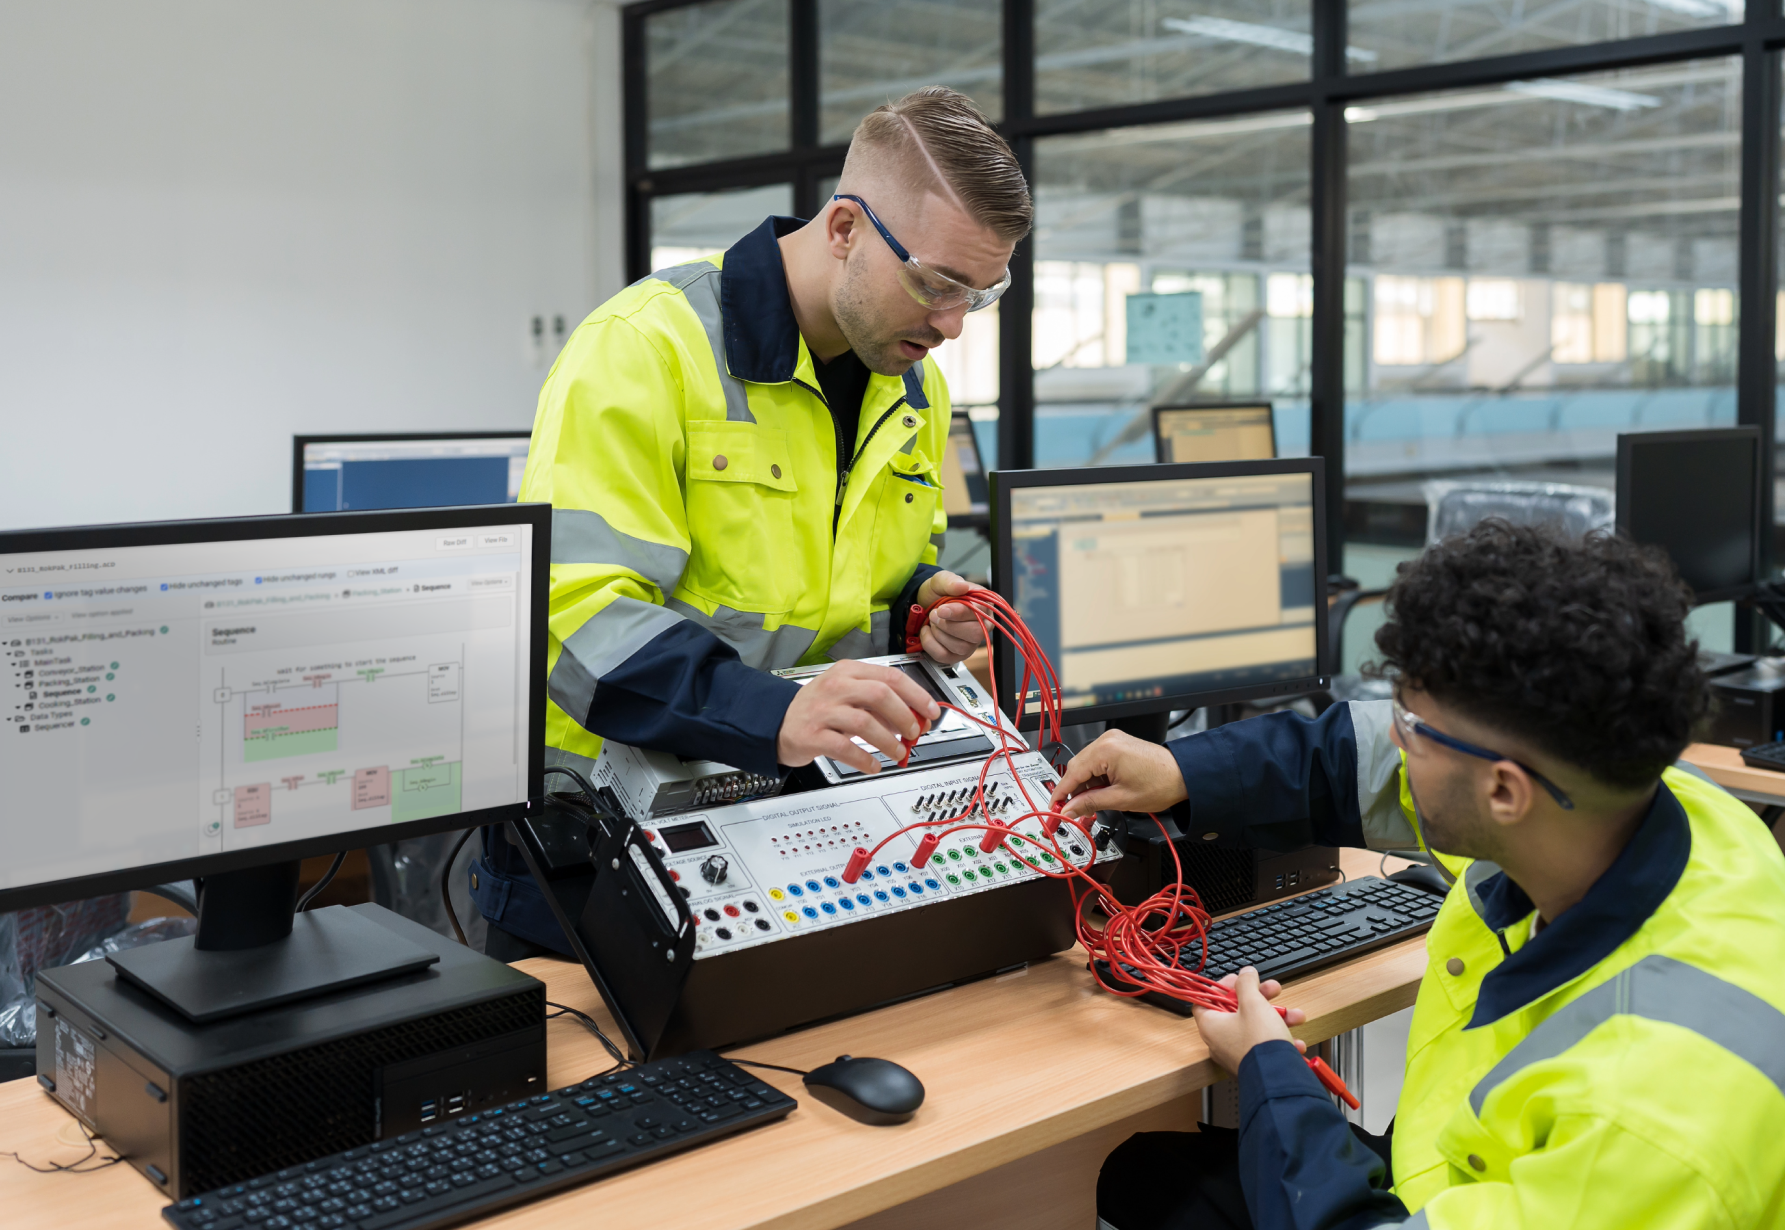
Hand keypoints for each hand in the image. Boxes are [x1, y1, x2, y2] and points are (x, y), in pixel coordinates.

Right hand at [776, 659, 940, 774]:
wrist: (778, 722)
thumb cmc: (818, 708)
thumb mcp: (848, 695)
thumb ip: (879, 704)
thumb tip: (913, 719)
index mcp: (849, 671)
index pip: (890, 677)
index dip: (916, 695)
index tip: (931, 711)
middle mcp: (836, 687)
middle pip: (880, 695)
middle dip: (904, 716)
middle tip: (914, 733)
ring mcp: (822, 711)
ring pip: (865, 723)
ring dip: (888, 741)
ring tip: (898, 752)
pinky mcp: (812, 735)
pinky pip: (845, 748)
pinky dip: (865, 759)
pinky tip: (873, 765)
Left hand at [914, 571, 985, 664]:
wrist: (923, 605)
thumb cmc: (938, 594)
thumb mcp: (940, 581)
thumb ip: (950, 581)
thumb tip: (962, 586)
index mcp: (983, 606)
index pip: (980, 613)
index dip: (960, 613)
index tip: (942, 610)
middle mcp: (982, 627)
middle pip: (975, 634)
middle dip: (948, 625)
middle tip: (934, 614)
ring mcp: (971, 644)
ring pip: (960, 647)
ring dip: (939, 633)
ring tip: (932, 621)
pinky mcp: (957, 656)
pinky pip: (945, 656)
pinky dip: (930, 643)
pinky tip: (927, 632)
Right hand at [1049, 730, 1187, 818]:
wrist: (1184, 776)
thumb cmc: (1161, 783)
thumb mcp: (1120, 799)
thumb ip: (1089, 803)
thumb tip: (1069, 809)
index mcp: (1106, 750)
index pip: (1072, 773)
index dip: (1061, 794)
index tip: (1054, 808)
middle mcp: (1107, 740)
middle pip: (1077, 767)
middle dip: (1074, 790)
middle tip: (1072, 811)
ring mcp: (1113, 740)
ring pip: (1086, 764)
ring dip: (1086, 785)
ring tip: (1094, 803)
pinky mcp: (1118, 744)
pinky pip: (1097, 760)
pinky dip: (1096, 776)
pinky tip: (1101, 791)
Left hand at [1189, 968, 1305, 1075]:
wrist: (1278, 1078)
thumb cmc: (1259, 1043)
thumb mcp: (1253, 1003)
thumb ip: (1247, 984)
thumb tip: (1245, 973)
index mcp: (1211, 1025)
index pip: (1207, 999)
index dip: (1223, 987)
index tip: (1239, 980)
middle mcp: (1220, 1042)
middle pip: (1237, 1011)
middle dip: (1260, 999)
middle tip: (1273, 990)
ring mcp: (1237, 1055)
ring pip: (1256, 1028)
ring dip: (1278, 1018)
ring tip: (1296, 1016)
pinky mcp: (1253, 1065)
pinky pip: (1265, 1047)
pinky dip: (1280, 1040)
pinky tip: (1295, 1042)